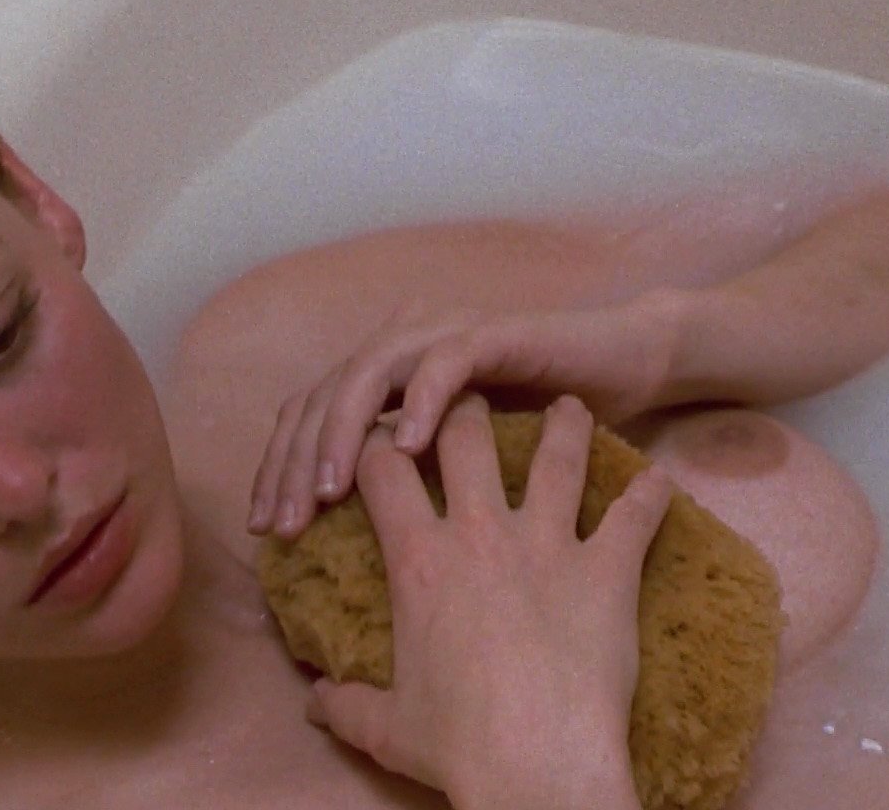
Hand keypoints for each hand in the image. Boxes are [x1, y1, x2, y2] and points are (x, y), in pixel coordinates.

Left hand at [248, 293, 679, 537]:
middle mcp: (403, 346)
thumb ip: (414, 487)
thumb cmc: (547, 424)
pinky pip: (443, 363)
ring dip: (341, 435)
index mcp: (386, 377)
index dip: (279, 470)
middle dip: (294, 464)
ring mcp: (444, 334)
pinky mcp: (492, 335)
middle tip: (283, 526)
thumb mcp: (463, 463)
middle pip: (320, 399)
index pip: (307, 418)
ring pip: (366, 377)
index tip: (266, 533)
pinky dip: (419, 401)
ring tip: (328, 494)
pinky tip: (406, 447)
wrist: (622, 365)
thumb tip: (366, 553)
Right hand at [302, 394, 668, 809]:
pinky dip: (650, 494)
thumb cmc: (458, 745)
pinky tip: (661, 478)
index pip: (383, 470)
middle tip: (471, 398)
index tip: (382, 436)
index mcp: (418, 560)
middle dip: (463, 407)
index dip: (376, 444)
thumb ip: (345, 704)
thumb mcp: (385, 727)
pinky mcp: (607, 570)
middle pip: (466, 435)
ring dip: (564, 427)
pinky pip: (635, 516)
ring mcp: (549, 544)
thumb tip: (312, 701)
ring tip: (570, 406)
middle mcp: (480, 534)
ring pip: (558, 458)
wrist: (539, 764)